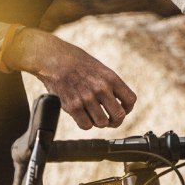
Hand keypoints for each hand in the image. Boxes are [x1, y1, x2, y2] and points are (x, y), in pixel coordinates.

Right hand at [3, 28, 135, 130]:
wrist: (54, 59)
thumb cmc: (76, 63)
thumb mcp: (99, 68)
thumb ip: (110, 85)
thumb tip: (117, 103)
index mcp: (110, 78)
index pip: (130, 100)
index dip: (127, 109)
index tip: (121, 110)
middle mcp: (101, 88)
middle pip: (118, 116)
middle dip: (115, 121)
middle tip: (109, 121)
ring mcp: (87, 98)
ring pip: (102, 123)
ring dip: (98, 123)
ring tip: (92, 116)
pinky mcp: (73, 106)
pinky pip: (86, 125)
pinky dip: (85, 124)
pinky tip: (82, 116)